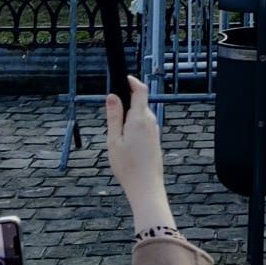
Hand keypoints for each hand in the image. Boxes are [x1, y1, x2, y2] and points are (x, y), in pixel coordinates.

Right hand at [106, 76, 173, 231]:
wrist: (146, 186)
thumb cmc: (128, 165)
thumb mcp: (114, 140)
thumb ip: (114, 117)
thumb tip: (113, 96)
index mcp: (140, 118)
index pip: (141, 90)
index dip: (133, 81)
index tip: (124, 78)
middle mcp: (150, 121)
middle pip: (139, 103)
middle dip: (126, 104)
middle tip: (110, 119)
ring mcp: (154, 131)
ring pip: (140, 116)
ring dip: (129, 119)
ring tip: (117, 138)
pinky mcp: (155, 140)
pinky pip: (143, 126)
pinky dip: (133, 128)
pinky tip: (126, 145)